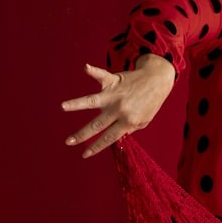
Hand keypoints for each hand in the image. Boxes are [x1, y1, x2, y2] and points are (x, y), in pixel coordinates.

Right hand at [61, 55, 175, 157]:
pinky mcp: (113, 80)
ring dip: (77, 104)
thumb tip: (113, 139)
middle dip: (82, 135)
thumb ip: (128, 130)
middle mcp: (119, 109)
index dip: (96, 147)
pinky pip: (101, 75)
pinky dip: (93, 71)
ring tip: (63, 106)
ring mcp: (115, 95)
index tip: (84, 155)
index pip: (109, 138)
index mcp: (127, 121)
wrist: (157, 81)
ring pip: (93, 101)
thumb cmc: (150, 103)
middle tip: (68, 142)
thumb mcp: (143, 121)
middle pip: (97, 124)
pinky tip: (86, 68)